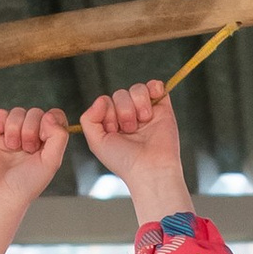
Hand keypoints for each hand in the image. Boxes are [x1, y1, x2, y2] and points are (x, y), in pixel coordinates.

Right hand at [0, 104, 69, 253]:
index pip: (54, 116)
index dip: (51, 120)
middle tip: (27, 149)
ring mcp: (12, 134)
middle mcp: (31, 137)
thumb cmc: (26, 184)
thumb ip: (59, 137)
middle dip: (31, 128)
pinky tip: (1, 136)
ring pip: (17, 112)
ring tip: (12, 147)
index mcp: (48, 143)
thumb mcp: (51, 162)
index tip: (44, 136)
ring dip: (15, 127)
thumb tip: (49, 115)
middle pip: (35, 113)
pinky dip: (1, 121)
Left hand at [80, 78, 187, 213]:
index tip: (114, 129)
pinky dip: (154, 87)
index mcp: (113, 124)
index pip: (106, 102)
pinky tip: (153, 101)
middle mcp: (129, 117)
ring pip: (137, 89)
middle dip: (123, 110)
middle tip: (130, 129)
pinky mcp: (163, 109)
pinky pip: (156, 86)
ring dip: (138, 103)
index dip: (108, 112)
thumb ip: (89, 119)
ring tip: (143, 121)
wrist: (151, 168)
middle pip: (120, 94)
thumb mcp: (96, 143)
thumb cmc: (124, 160)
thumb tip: (101, 99)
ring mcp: (146, 112)